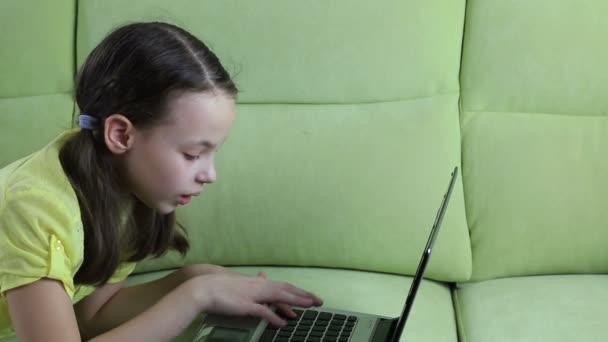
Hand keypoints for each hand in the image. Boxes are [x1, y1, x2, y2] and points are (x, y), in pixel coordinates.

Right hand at [193, 273, 322, 326]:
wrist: (204, 288)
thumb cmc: (221, 287)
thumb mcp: (241, 282)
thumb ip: (254, 282)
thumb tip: (263, 276)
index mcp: (259, 283)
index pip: (284, 286)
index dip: (298, 291)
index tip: (311, 296)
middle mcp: (259, 287)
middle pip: (287, 290)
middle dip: (304, 295)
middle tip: (319, 301)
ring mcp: (253, 295)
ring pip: (280, 297)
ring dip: (296, 302)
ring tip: (310, 306)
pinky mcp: (245, 305)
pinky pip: (263, 311)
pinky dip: (274, 317)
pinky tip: (283, 323)